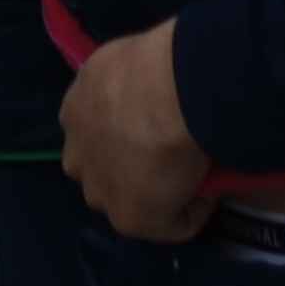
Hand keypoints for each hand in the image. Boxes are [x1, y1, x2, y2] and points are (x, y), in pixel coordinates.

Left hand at [61, 25, 213, 244]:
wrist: (169, 93)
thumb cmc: (155, 64)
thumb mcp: (126, 61)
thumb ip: (127, 82)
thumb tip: (151, 88)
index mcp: (74, 110)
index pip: (92, 132)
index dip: (123, 132)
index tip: (155, 127)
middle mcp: (76, 155)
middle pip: (102, 171)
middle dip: (130, 167)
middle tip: (172, 152)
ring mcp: (101, 191)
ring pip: (130, 201)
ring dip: (158, 193)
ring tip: (194, 175)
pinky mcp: (132, 220)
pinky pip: (171, 223)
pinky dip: (192, 212)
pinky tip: (211, 191)